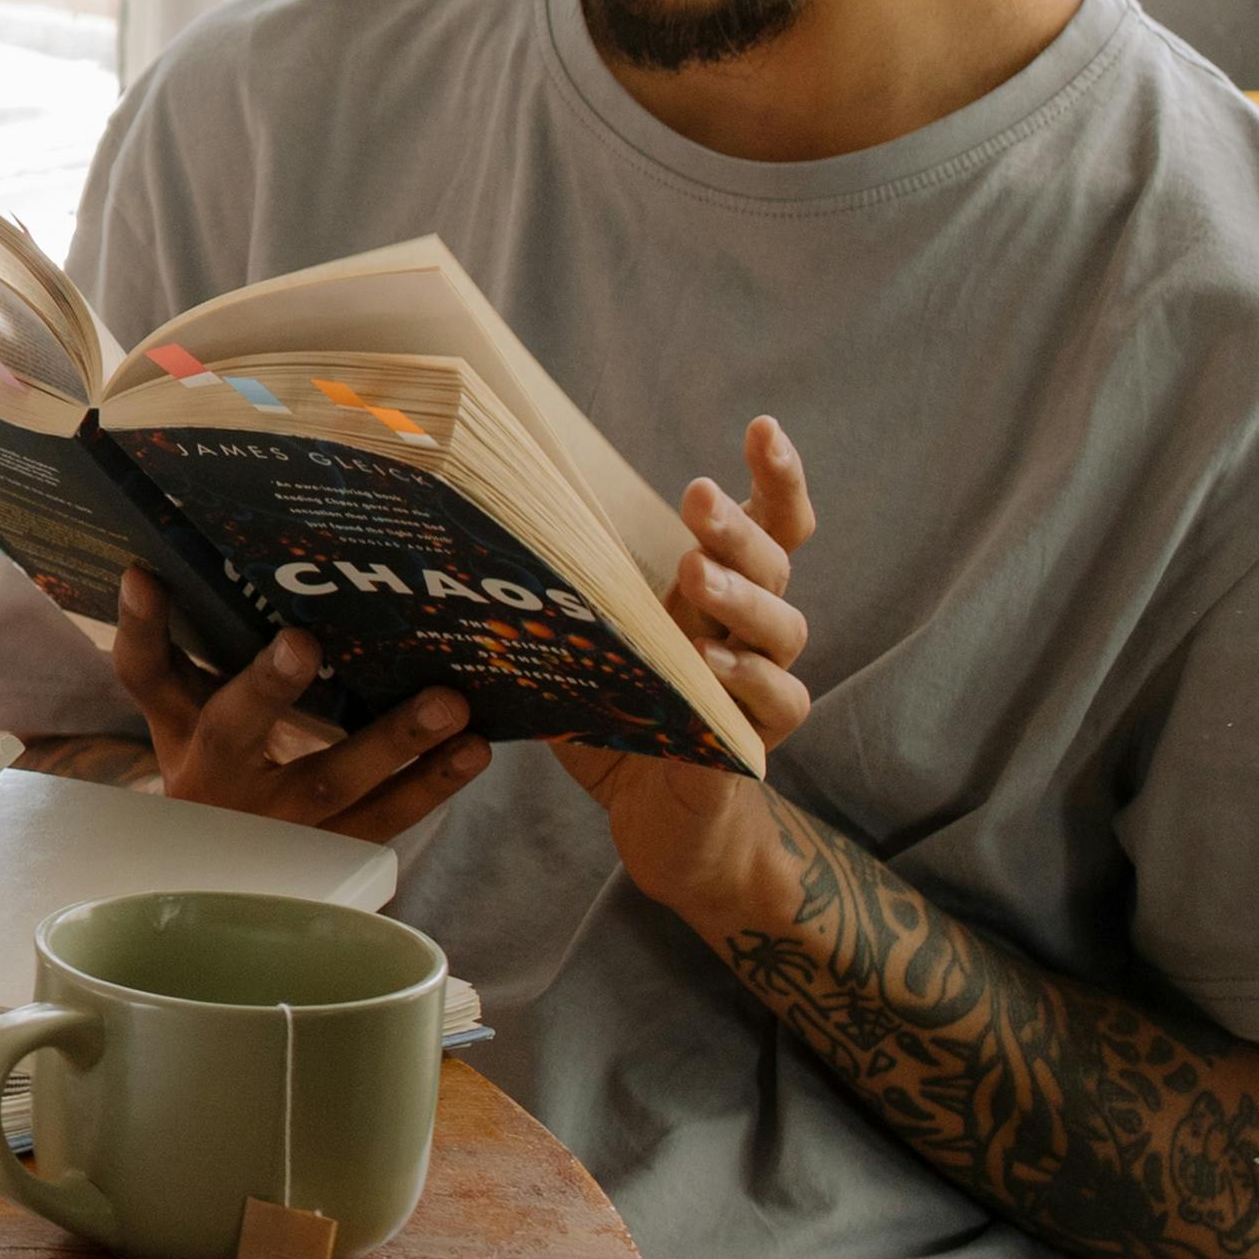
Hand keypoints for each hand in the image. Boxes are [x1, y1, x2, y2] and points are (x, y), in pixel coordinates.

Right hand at [105, 568, 492, 845]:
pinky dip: (433, 782)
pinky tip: (473, 748)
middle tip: (300, 641)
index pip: (145, 673)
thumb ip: (174, 644)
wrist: (224, 875)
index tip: (145, 574)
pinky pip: (387, 816)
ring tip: (450, 703)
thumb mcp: (184, 712)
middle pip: (235, 730)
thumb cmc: (211, 764)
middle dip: (267, 687)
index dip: (144, 627)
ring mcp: (279, 821)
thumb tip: (152, 567)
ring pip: (333, 780)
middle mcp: (220, 776)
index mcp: (180, 729)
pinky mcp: (334, 849)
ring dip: (393, 741)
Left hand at [557, 417, 820, 931]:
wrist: (665, 832)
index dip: (775, 478)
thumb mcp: (577, 651)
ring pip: (783, 629)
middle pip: (774, 564)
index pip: (765, 527)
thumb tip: (475, 530)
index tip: (763, 426)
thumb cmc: (620, 726)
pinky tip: (714, 664)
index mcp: (712, 598)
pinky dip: (747, 681)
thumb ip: (555, 599)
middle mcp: (748, 633)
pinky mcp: (754, 745)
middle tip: (698, 497)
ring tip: (699, 576)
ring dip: (740, 598)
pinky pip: (777, 704)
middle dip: (738, 526)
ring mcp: (759, 688)